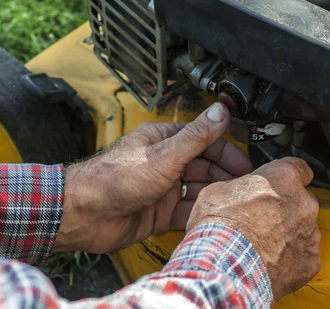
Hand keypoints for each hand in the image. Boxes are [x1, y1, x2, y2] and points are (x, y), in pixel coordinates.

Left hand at [54, 102, 251, 252]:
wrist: (84, 215)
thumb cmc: (115, 179)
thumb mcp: (164, 155)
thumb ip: (196, 136)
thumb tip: (221, 110)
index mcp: (164, 141)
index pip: (204, 141)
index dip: (226, 152)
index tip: (245, 165)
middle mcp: (165, 163)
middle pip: (204, 167)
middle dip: (224, 176)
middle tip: (243, 188)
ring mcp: (162, 188)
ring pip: (197, 190)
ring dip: (213, 195)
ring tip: (231, 204)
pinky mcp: (158, 213)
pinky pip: (186, 212)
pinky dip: (199, 215)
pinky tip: (212, 218)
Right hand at [187, 158, 320, 300]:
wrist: (224, 268)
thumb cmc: (220, 229)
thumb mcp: (218, 191)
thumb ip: (242, 186)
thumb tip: (241, 191)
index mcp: (284, 178)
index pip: (299, 168)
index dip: (288, 177)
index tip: (281, 184)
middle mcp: (304, 203)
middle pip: (303, 201)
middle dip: (287, 208)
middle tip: (263, 219)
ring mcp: (310, 233)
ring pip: (305, 229)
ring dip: (289, 234)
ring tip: (262, 245)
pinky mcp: (311, 261)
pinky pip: (305, 256)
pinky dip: (292, 260)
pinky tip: (270, 262)